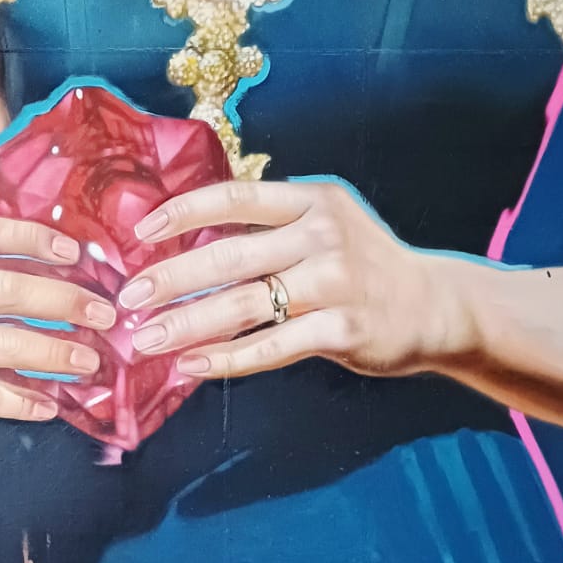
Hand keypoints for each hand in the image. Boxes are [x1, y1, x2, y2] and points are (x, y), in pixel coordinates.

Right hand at [0, 217, 115, 442]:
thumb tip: (12, 260)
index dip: (37, 239)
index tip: (76, 250)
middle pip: (8, 287)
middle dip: (67, 300)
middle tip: (104, 312)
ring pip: (4, 343)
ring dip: (56, 354)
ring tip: (89, 363)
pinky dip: (21, 400)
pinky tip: (46, 404)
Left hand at [117, 178, 462, 381]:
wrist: (434, 305)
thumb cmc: (361, 263)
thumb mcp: (323, 222)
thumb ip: (268, 224)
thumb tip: (184, 239)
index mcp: (311, 200)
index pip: (234, 197)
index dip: (183, 212)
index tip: (140, 233)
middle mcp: (322, 235)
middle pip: (230, 256)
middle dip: (171, 279)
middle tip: (128, 298)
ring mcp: (334, 283)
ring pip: (244, 304)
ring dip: (187, 323)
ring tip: (147, 338)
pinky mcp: (342, 330)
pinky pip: (271, 345)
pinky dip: (226, 358)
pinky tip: (191, 365)